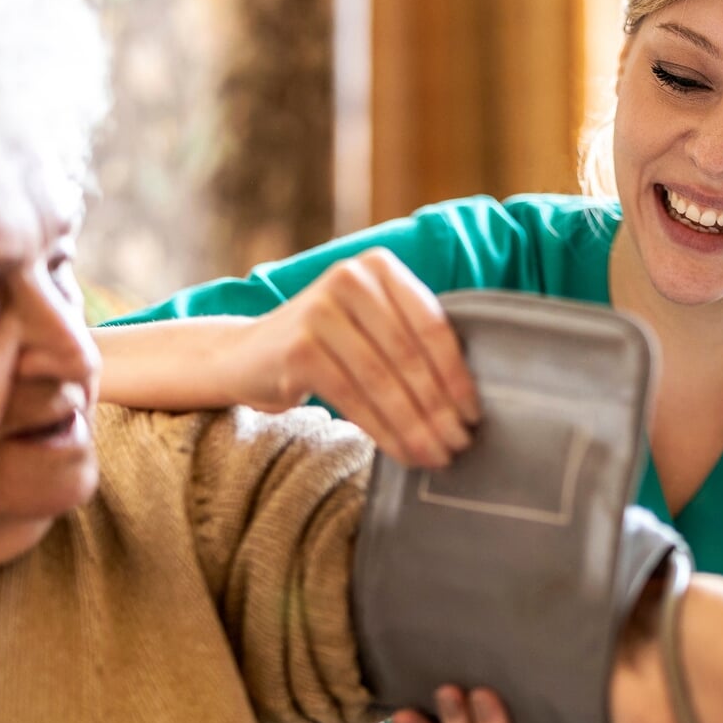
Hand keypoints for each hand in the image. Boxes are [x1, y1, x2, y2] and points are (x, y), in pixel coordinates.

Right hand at [233, 249, 479, 468]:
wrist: (248, 355)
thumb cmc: (327, 346)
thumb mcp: (372, 325)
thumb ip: (412, 340)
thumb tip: (467, 401)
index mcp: (379, 267)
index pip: (431, 325)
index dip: (457, 375)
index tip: (474, 414)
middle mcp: (350, 279)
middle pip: (409, 355)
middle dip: (439, 408)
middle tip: (458, 444)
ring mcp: (319, 311)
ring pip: (382, 381)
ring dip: (414, 426)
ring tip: (436, 455)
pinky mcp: (298, 348)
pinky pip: (352, 398)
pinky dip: (382, 431)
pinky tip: (402, 452)